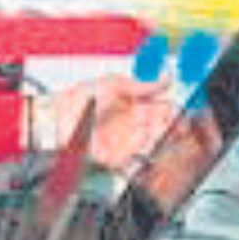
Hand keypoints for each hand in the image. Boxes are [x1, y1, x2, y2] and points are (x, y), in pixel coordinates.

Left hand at [50, 75, 173, 171]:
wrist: (56, 119)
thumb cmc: (77, 99)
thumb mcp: (113, 84)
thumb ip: (142, 85)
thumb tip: (166, 79)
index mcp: (134, 106)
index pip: (163, 109)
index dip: (174, 111)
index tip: (182, 111)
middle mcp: (133, 124)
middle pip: (162, 128)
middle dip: (174, 127)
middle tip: (180, 125)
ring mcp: (127, 142)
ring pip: (154, 144)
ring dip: (163, 140)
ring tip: (166, 134)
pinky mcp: (118, 158)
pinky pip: (139, 161)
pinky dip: (147, 155)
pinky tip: (150, 146)